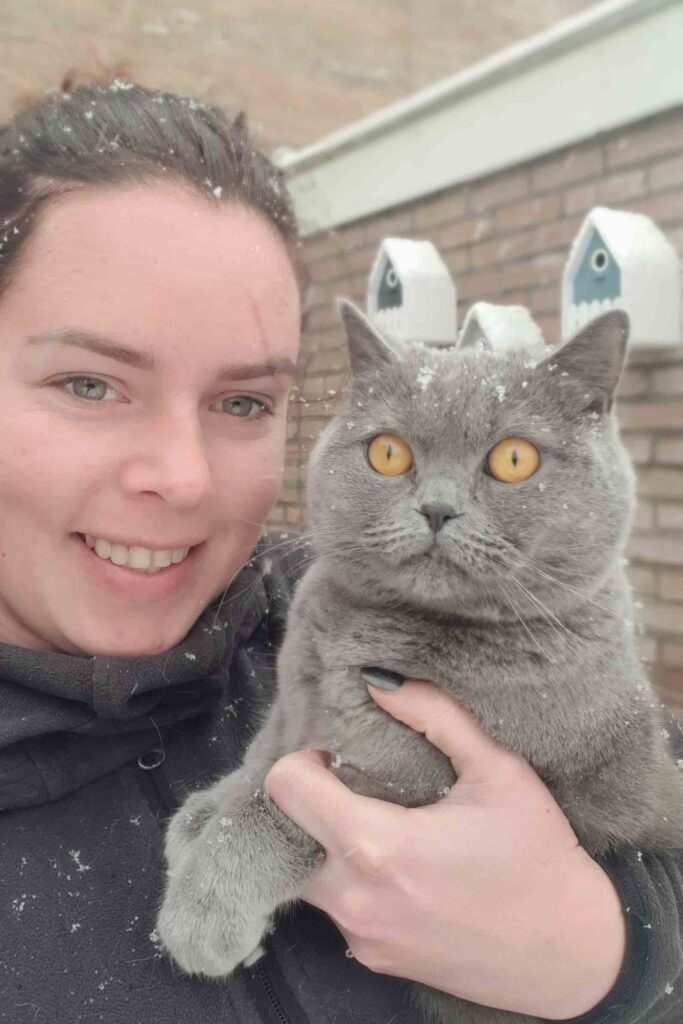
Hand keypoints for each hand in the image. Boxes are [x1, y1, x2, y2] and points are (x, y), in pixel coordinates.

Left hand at [264, 679, 626, 1019]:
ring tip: (385, 823)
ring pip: (305, 871)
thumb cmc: (539, 855)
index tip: (345, 754)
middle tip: (363, 786)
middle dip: (313, 799)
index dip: (308, 757)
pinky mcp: (373, 960)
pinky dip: (350, 879)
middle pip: (285, 828)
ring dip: (327, 841)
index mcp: (377, 845)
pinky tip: (403, 869)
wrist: (572, 954)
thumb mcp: (498, 769)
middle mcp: (355, 899)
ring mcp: (361, 936)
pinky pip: (335, 907)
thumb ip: (433, 714)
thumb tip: (375, 680)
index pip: (285, 786)